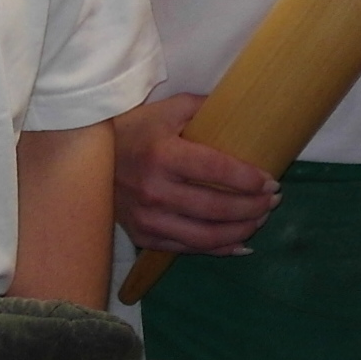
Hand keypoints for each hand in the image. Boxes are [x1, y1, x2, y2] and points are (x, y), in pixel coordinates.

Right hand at [110, 94, 275, 254]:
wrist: (87, 157)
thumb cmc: (135, 129)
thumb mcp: (169, 110)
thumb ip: (206, 109)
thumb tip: (245, 112)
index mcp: (162, 155)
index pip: (217, 171)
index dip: (249, 179)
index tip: (271, 180)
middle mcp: (154, 190)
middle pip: (216, 207)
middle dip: (253, 207)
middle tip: (273, 200)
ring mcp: (147, 218)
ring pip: (205, 236)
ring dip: (241, 231)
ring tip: (260, 220)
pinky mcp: (142, 235)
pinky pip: (187, 248)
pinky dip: (218, 249)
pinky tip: (240, 243)